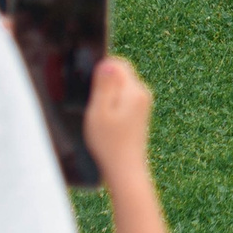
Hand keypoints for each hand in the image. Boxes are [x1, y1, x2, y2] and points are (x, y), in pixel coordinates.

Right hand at [80, 55, 153, 180]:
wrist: (125, 169)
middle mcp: (142, 94)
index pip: (118, 63)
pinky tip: (106, 121)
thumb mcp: (99, 111)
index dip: (100, 70)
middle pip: (120, 74)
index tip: (89, 87)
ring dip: (108, 95)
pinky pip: (124, 98)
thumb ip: (104, 85)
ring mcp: (143, 104)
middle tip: (93, 105)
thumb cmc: (109, 144)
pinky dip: (113, 105)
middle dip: (104, 83)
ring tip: (99, 116)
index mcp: (134, 90)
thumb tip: (107, 63)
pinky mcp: (139, 113)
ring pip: (121, 87)